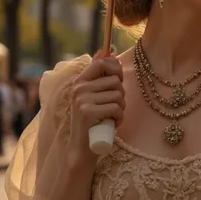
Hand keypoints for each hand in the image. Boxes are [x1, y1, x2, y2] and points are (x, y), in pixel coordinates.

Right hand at [67, 50, 125, 168]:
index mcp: (80, 81)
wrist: (82, 149)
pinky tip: (112, 124)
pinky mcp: (88, 112)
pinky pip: (116, 108)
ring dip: (121, 108)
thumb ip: (99, 76)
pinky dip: (119, 117)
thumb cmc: (94, 120)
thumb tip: (107, 51)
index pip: (101, 62)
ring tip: (112, 116)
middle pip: (115, 81)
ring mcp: (82, 100)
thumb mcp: (94, 95)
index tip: (118, 81)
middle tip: (114, 106)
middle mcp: (79, 88)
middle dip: (121, 95)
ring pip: (118, 95)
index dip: (115, 69)